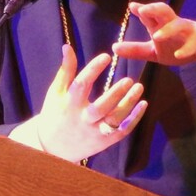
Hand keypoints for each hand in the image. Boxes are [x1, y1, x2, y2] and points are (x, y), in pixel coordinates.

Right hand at [28, 45, 146, 161]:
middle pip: (100, 108)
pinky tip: (143, 104)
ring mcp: (95, 132)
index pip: (81, 85)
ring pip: (114, 120)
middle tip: (129, 80)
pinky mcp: (104, 142)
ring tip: (139, 87)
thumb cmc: (55, 114)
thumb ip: (65, 70)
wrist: (52, 149)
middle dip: (115, 94)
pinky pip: (122, 131)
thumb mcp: (55, 92)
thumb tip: (68, 46)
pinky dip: (134, 119)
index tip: (106, 57)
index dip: (93, 70)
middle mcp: (83, 119)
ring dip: (129, 104)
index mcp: (70, 104)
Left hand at [113, 2, 195, 67]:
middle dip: (154, 9)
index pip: (150, 14)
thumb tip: (114, 47)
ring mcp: (188, 31)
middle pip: (164, 11)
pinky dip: (186, 49)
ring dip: (168, 29)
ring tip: (156, 36)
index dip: (142, 10)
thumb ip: (136, 50)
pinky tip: (178, 55)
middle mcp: (174, 24)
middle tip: (143, 10)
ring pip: (179, 25)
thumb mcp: (154, 51)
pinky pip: (194, 43)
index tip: (132, 7)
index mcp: (162, 25)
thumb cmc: (177, 45)